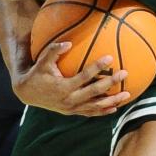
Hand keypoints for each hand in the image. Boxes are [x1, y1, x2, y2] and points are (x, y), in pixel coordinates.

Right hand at [15, 42, 130, 116]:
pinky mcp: (72, 112)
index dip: (97, 68)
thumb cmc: (37, 73)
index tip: (110, 58)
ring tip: (127, 94)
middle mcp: (69, 100)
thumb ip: (54, 51)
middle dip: (111, 83)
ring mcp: (72, 108)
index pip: (84, 77)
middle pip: (94, 92)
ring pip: (96, 106)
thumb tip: (69, 42)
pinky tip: (115, 107)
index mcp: (63, 87)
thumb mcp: (42, 61)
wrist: (28, 93)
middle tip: (124, 73)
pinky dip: (103, 111)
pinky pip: (90, 113)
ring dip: (112, 101)